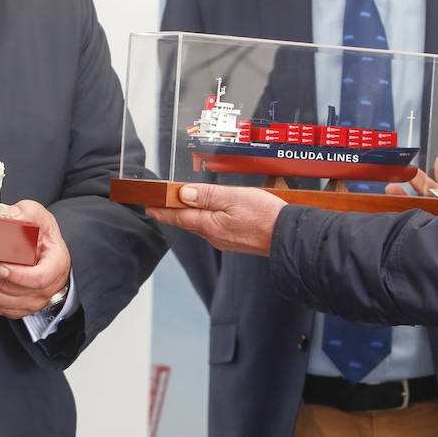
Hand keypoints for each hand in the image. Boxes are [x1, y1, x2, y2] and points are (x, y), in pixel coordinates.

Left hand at [0, 200, 70, 318]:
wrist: (49, 262)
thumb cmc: (45, 241)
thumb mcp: (44, 220)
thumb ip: (30, 213)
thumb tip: (13, 215)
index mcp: (55, 267)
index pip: (39, 278)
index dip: (18, 275)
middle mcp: (43, 290)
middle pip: (6, 287)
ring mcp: (28, 303)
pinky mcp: (14, 309)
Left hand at [148, 184, 284, 255]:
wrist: (287, 236)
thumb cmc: (265, 215)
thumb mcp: (234, 197)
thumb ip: (208, 195)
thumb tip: (183, 194)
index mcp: (210, 225)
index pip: (179, 216)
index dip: (163, 211)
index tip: (150, 207)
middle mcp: (214, 236)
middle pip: (188, 222)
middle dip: (173, 213)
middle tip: (160, 205)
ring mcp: (225, 240)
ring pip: (201, 225)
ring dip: (189, 216)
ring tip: (180, 207)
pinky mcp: (235, 241)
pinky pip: (213, 229)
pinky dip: (205, 219)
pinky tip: (208, 214)